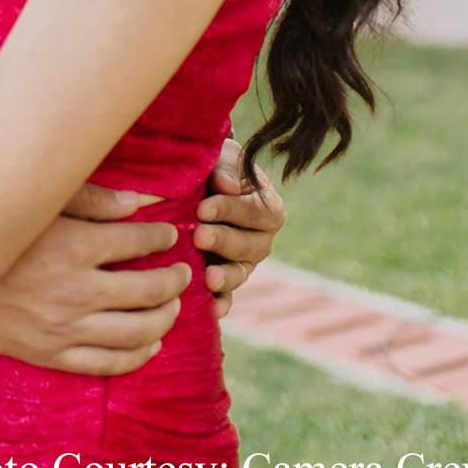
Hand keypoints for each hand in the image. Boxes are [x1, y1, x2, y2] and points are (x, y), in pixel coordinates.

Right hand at [0, 187, 188, 377]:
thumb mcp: (38, 204)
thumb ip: (91, 201)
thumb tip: (140, 203)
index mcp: (75, 246)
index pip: (139, 244)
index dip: (162, 240)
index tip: (168, 237)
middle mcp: (76, 290)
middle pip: (147, 291)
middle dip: (174, 281)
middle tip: (182, 273)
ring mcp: (64, 327)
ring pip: (136, 332)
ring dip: (164, 319)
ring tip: (172, 307)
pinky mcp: (50, 354)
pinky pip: (107, 363)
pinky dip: (137, 357)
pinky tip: (150, 345)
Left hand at [194, 137, 285, 317]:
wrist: (202, 182)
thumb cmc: (217, 166)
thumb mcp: (224, 157)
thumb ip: (226, 168)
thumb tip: (228, 186)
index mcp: (268, 207)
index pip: (254, 211)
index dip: (230, 211)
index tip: (203, 209)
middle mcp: (262, 239)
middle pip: (248, 245)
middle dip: (222, 241)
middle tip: (199, 237)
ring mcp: (245, 263)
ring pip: (239, 272)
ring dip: (224, 276)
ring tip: (207, 278)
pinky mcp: (226, 279)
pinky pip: (228, 295)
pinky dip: (222, 303)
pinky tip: (212, 309)